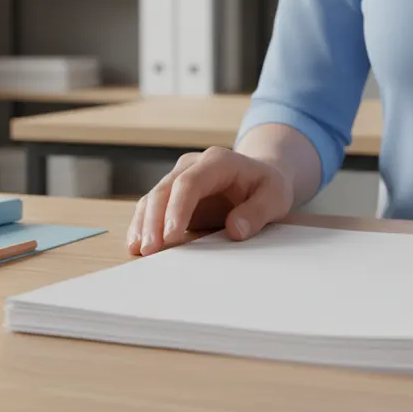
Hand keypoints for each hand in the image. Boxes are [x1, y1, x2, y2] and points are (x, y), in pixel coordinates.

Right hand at [126, 147, 292, 256]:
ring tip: (138, 250)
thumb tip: (235, 230)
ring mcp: (179, 178)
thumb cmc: (266, 187)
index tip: (171, 235)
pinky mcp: (172, 195)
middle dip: (154, 220)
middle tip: (149, 249)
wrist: (258, 177)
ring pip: (153, 197)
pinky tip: (136, 244)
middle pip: (165, 189)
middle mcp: (192, 165)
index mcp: (218, 161)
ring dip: (143, 224)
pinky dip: (143, 225)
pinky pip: (152, 207)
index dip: (178, 208)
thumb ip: (258, 212)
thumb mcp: (276, 197)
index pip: (190, 182)